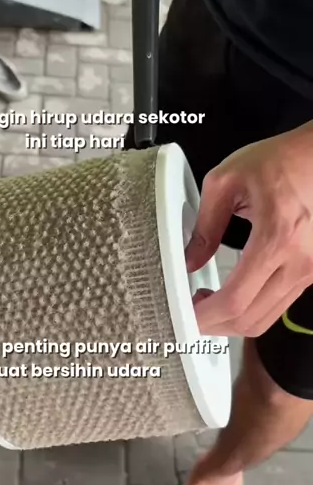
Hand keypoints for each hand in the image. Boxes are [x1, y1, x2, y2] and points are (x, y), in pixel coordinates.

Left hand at [185, 122, 312, 336]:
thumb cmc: (283, 159)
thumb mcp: (228, 181)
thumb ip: (204, 226)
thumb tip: (189, 261)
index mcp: (277, 238)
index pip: (235, 300)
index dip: (205, 316)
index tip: (184, 313)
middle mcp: (300, 262)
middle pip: (250, 320)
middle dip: (215, 325)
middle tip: (191, 312)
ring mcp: (311, 271)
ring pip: (266, 318)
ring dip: (233, 321)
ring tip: (208, 302)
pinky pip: (280, 305)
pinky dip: (252, 309)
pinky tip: (234, 294)